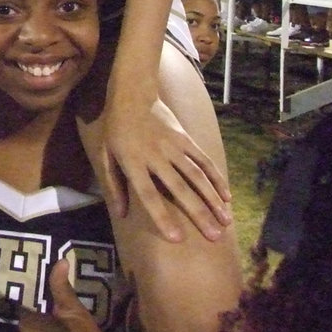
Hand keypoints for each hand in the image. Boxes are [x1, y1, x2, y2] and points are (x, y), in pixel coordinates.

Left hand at [95, 95, 231, 242]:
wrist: (133, 92)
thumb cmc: (116, 128)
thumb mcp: (105, 153)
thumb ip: (113, 184)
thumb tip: (120, 214)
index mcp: (133, 162)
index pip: (148, 194)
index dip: (162, 216)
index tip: (177, 239)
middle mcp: (155, 156)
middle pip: (180, 188)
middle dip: (198, 214)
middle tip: (215, 236)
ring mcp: (173, 146)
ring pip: (196, 175)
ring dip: (213, 199)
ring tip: (226, 221)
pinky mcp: (185, 137)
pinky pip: (203, 159)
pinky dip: (216, 177)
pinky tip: (227, 195)